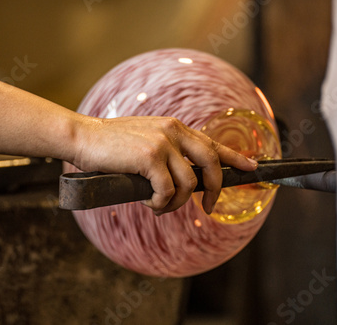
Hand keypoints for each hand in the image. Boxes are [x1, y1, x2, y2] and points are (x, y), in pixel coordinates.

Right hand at [73, 116, 257, 214]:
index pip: (212, 143)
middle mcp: (173, 131)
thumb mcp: (146, 141)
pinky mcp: (149, 157)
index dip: (235, 156)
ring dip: (176, 203)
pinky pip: (167, 191)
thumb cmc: (112, 145)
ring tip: (160, 206)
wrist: (84, 137)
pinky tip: (149, 202)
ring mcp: (162, 143)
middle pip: (211, 163)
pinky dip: (161, 204)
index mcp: (174, 127)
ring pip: (188, 184)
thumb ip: (168, 152)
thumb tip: (187, 179)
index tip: (252, 167)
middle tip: (208, 208)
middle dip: (214, 190)